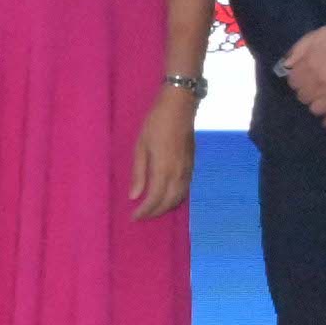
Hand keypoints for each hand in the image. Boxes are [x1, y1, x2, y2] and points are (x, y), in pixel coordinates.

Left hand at [130, 87, 196, 219]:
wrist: (179, 107)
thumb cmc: (155, 124)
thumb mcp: (140, 146)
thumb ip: (138, 173)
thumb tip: (134, 196)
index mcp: (164, 169)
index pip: (155, 199)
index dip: (145, 211)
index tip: (134, 217)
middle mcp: (179, 173)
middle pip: (169, 202)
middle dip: (155, 212)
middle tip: (141, 216)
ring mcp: (188, 170)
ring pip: (179, 197)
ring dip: (166, 207)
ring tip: (151, 210)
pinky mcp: (192, 165)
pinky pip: (184, 189)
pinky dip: (175, 198)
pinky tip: (165, 197)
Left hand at [284, 22, 325, 122]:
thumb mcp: (318, 35)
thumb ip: (299, 49)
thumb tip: (287, 64)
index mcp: (308, 67)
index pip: (293, 82)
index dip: (298, 80)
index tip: (304, 78)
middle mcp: (318, 83)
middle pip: (303, 97)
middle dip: (306, 92)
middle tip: (314, 88)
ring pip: (315, 109)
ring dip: (317, 104)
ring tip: (323, 99)